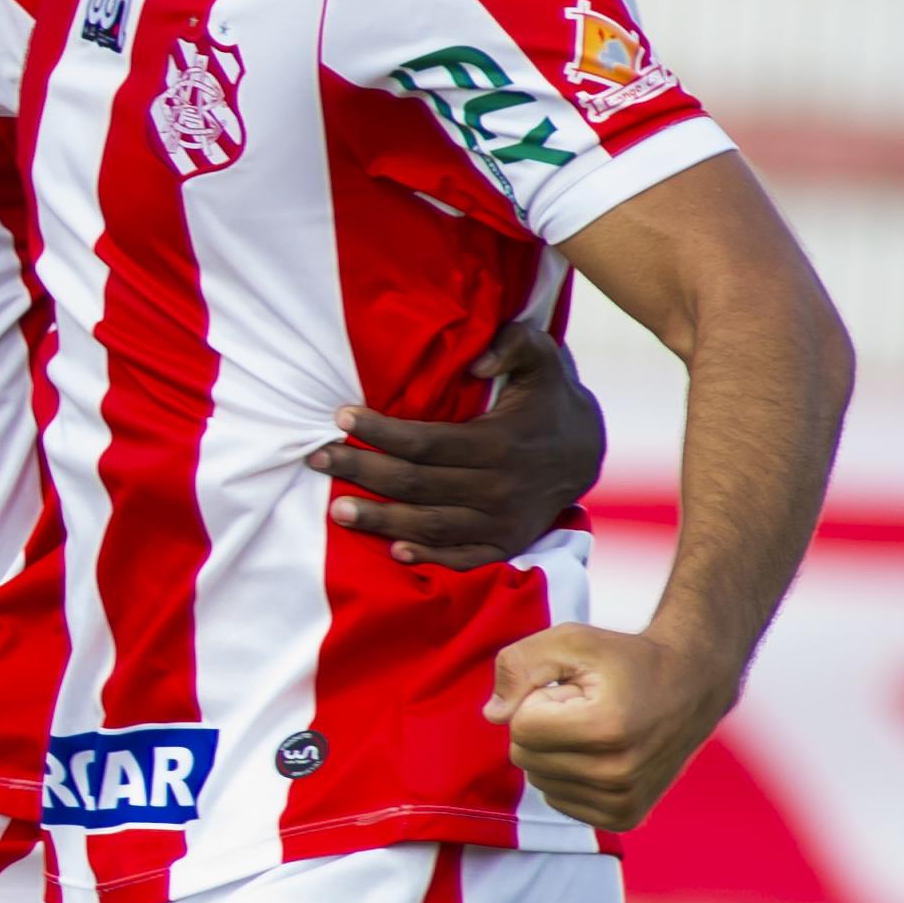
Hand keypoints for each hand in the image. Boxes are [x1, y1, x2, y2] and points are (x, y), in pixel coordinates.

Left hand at [307, 323, 605, 568]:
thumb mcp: (542, 357)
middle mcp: (499, 488)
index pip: (426, 442)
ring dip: (381, 520)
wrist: (587, 449)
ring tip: (336, 509)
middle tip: (317, 459)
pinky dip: (429, 559)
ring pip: (432, 526)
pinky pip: (463, 558)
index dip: (380, 431)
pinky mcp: (506, 543)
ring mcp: (503, 522)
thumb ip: (514, 344)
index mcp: (500, 444)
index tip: (340, 416)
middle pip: (417, 484)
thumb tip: (475, 361)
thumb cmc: (547, 397)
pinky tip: (393, 552)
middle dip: (362, 471)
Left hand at [486, 621, 737, 830]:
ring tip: (594, 729)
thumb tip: (493, 715)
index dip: (536, 699)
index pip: (520, 728)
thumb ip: (519, 665)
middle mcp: (618, 774)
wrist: (690, 687)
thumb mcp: (569, 640)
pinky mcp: (625, 818)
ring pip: (539, 780)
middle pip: (525, 758)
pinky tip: (599, 753)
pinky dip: (566, 775)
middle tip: (582, 708)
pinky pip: (558, 800)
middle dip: (541, 726)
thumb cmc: (624, 660)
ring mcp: (624, 802)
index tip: (573, 689)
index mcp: (606, 729)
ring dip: (554, 751)